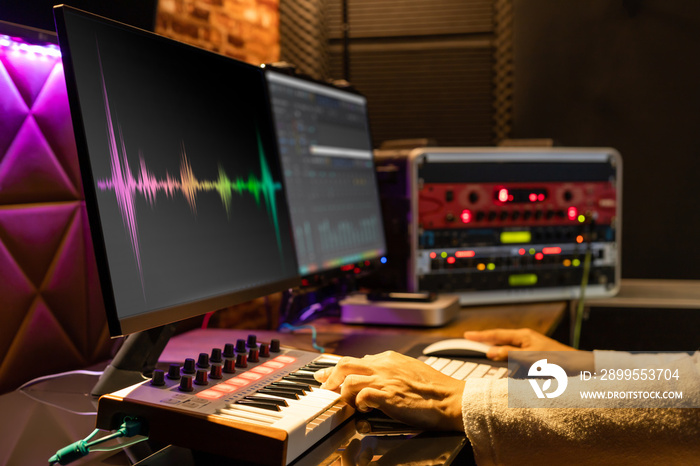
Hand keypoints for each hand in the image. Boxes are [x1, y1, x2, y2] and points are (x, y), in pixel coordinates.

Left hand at [314, 351, 464, 430]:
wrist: (452, 399)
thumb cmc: (435, 389)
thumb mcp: (410, 370)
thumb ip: (391, 370)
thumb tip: (376, 373)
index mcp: (389, 358)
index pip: (356, 360)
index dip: (338, 369)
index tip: (327, 375)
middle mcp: (384, 365)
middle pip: (345, 364)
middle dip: (330, 377)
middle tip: (324, 388)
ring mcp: (385, 379)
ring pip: (348, 379)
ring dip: (341, 393)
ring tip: (341, 404)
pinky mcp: (388, 395)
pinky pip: (362, 396)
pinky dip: (358, 404)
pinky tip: (362, 410)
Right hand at [463, 328, 575, 360]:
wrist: (580, 368)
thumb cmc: (558, 360)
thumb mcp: (530, 357)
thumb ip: (509, 354)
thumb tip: (490, 352)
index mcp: (524, 335)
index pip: (497, 334)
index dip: (480, 336)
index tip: (466, 335)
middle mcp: (526, 339)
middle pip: (501, 340)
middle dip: (486, 342)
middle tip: (470, 342)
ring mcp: (531, 348)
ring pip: (508, 350)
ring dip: (498, 353)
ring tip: (485, 354)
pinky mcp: (535, 357)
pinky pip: (516, 357)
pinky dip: (508, 361)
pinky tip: (506, 366)